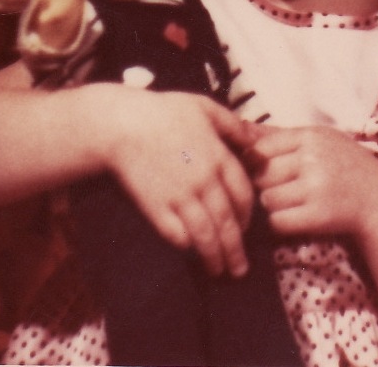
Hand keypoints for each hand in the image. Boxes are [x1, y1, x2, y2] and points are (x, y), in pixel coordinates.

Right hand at [101, 88, 256, 276]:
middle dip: (236, 249)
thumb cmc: (164, 111)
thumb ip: (233, 124)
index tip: (247, 227)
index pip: (243, 195)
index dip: (248, 215)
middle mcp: (204, 181)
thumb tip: (255, 140)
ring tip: (220, 271)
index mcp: (219, 157)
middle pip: (227, 222)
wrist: (123, 124)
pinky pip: (176, 234)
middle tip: (240, 268)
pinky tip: (192, 252)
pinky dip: (187, 246)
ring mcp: (180, 196)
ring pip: (205, 234)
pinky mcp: (156, 207)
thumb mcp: (205, 107)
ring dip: (215, 256)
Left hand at [246, 124, 377, 238]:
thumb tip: (238, 126)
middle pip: (261, 174)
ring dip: (272, 204)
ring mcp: (316, 187)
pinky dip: (281, 223)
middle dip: (265, 184)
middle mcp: (312, 159)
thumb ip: (278, 134)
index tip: (264, 169)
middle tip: (281, 187)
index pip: (261, 147)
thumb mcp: (318, 139)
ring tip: (291, 201)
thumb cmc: (343, 165)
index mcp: (310, 136)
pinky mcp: (318, 216)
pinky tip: (295, 216)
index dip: (256, 161)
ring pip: (267, 199)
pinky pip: (278, 221)